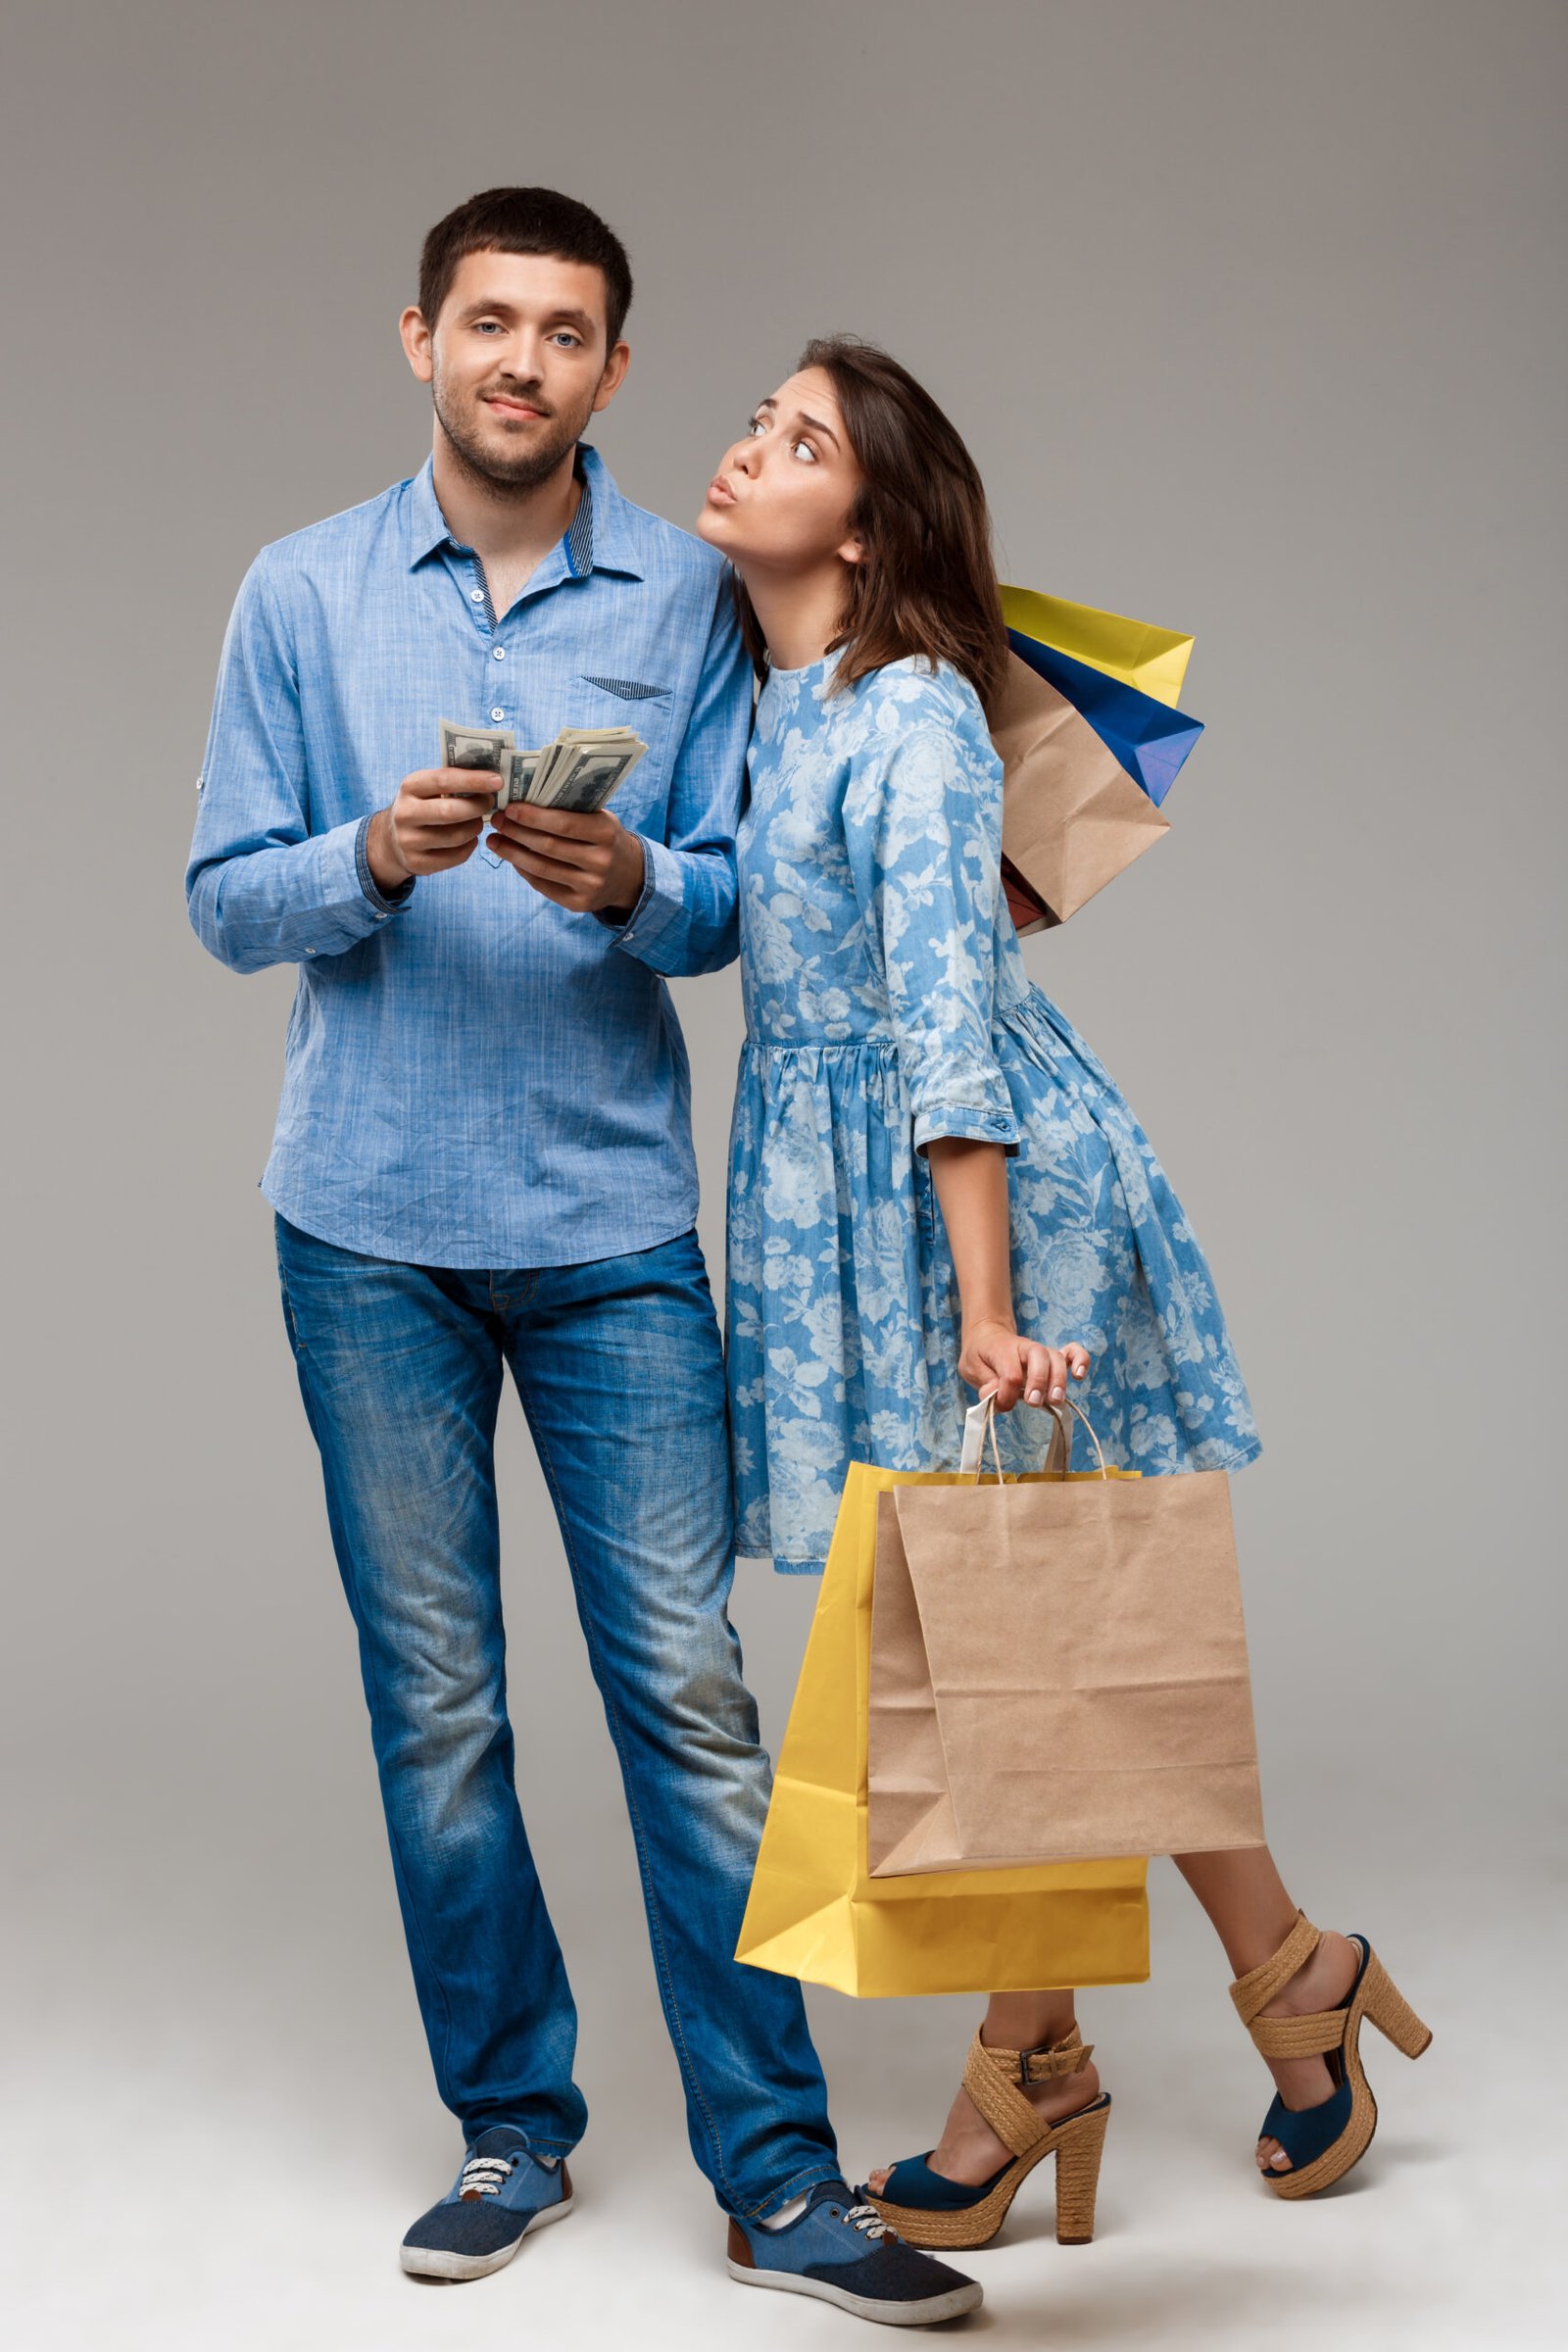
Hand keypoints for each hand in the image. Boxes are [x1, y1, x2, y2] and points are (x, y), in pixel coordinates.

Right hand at [366, 769, 495, 888]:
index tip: (497, 781)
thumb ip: (452, 780)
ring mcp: (408, 841)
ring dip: (475, 827)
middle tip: (489, 803)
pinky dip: (470, 846)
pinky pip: (456, 856)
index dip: (473, 780)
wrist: (391, 839)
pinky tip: (469, 839)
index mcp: (409, 787)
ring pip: (457, 836)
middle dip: (477, 807)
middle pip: (451, 812)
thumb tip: (491, 777)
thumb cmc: (421, 806)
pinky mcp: (417, 863)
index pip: (444, 780)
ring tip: (477, 821)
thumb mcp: (427, 788)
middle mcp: (404, 814)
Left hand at [486, 803, 645, 914]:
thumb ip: (571, 810)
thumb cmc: (605, 838)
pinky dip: (523, 870)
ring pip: (542, 868)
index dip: (533, 817)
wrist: (628, 875)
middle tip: (497, 821)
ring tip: (495, 840)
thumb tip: (526, 799)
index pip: (564, 824)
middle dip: (517, 832)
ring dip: (512, 853)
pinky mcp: (580, 903)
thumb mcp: (599, 818)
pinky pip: (543, 886)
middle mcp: (600, 861)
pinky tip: (511, 858)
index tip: (509, 808)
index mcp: (606, 833)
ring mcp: (591, 885)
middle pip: (548, 846)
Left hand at [961, 1317, 1090, 1411]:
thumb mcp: (971, 1368)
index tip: (999, 1403)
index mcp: (1002, 1349)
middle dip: (1038, 1381)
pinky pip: (1073, 1352)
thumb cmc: (981, 1356)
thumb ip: (983, 1381)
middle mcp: (1025, 1348)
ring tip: (1055, 1400)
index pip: (1010, 1372)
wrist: (989, 1337)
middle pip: (1039, 1358)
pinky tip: (1079, 1375)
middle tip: (1033, 1402)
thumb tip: (993, 1395)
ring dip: (1058, 1379)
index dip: (1006, 1392)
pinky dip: (1081, 1360)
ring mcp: (1042, 1352)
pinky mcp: (1053, 1358)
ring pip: (1056, 1358)